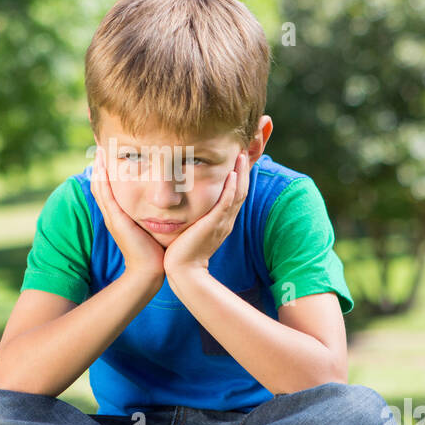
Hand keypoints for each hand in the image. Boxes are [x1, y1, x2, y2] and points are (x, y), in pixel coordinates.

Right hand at [90, 148, 166, 282]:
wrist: (151, 269)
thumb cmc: (156, 248)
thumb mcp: (153, 224)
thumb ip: (155, 211)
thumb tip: (166, 198)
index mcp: (121, 213)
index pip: (110, 186)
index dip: (108, 169)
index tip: (111, 150)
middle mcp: (113, 213)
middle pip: (101, 183)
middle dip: (100, 163)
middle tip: (100, 143)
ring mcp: (112, 216)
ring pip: (100, 186)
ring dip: (98, 167)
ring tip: (99, 148)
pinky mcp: (115, 220)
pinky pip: (105, 195)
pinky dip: (102, 179)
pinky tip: (102, 165)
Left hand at [163, 152, 249, 274]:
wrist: (183, 271)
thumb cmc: (181, 253)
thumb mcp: (190, 231)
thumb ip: (193, 219)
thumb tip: (184, 208)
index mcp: (221, 222)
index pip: (234, 196)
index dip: (237, 179)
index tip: (236, 163)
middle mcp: (226, 221)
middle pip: (241, 192)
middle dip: (243, 172)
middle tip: (243, 153)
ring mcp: (222, 223)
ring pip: (237, 194)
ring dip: (240, 174)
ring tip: (240, 157)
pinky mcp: (214, 225)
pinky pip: (227, 203)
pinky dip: (231, 188)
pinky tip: (232, 174)